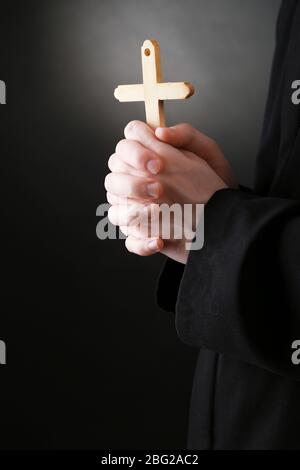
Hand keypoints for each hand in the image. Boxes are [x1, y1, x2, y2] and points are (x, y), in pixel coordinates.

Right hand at [105, 121, 236, 263]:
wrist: (225, 217)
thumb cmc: (216, 183)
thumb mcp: (208, 154)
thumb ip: (186, 136)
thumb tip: (161, 132)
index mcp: (148, 159)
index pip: (125, 145)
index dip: (133, 151)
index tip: (157, 164)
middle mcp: (136, 182)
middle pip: (113, 177)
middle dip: (132, 183)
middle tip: (158, 189)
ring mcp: (136, 210)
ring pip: (116, 211)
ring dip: (132, 213)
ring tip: (158, 213)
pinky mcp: (144, 235)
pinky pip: (131, 241)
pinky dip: (141, 242)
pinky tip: (160, 240)